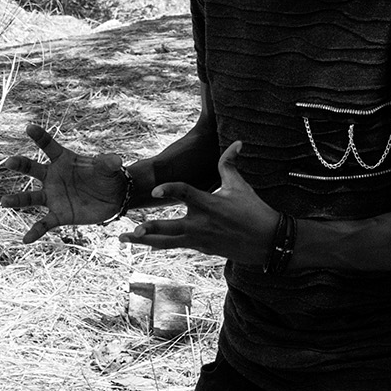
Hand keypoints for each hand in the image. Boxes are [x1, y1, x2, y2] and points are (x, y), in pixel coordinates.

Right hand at [0, 120, 131, 240]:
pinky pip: (44, 224)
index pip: (49, 146)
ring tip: (3, 202)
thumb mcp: (109, 168)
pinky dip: (35, 232)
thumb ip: (108, 163)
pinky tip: (26, 239)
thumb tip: (116, 160)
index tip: (29, 127)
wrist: (113, 198)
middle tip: (9, 161)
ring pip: (31, 198)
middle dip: (21, 165)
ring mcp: (53, 197)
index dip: (40, 137)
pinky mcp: (58, 215)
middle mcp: (53, 177)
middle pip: (33, 169)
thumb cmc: (107, 176)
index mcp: (64, 160)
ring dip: (17, 200)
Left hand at [135, 143, 277, 264]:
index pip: (185, 194)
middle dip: (149, 230)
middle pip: (170, 228)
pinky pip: (175, 246)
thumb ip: (229, 164)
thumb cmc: (253, 210)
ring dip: (145, 241)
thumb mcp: (239, 186)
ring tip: (124, 239)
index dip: (170, 190)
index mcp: (210, 204)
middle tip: (130, 231)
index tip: (154, 191)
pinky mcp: (200, 248)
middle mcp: (201, 223)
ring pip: (167, 242)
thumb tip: (236, 142)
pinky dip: (159, 244)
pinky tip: (145, 244)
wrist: (266, 242)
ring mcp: (199, 239)